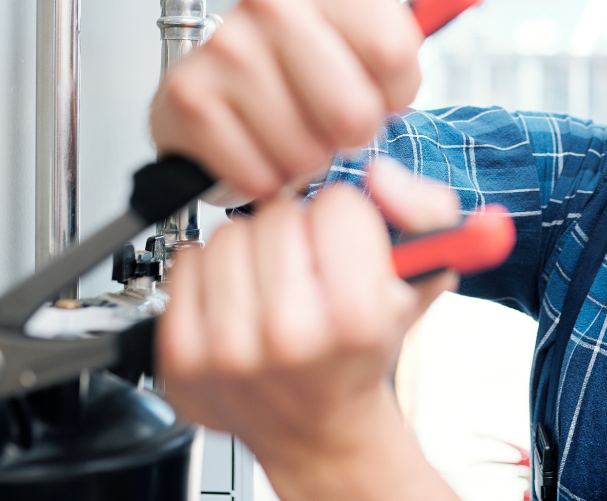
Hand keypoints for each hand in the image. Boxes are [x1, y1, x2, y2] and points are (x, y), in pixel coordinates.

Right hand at [149, 0, 497, 202]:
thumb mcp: (382, 37)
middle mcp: (271, 0)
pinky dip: (264, 177)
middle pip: (353, 110)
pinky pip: (258, 171)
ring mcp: (225, 46)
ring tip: (288, 132)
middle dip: (349, 135)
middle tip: (327, 120)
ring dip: (304, 160)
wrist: (227, 108)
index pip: (396, 52)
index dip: (393, 93)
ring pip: (306, 148)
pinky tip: (254, 148)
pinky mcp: (188, 97)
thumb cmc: (308, 75)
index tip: (374, 89)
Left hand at [156, 158, 461, 499]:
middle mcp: (288, 337)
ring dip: (251, 249)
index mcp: (356, 317)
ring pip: (228, 234)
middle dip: (297, 233)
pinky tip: (238, 301)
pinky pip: (186, 263)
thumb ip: (424, 210)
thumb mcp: (421, 278)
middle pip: (278, 215)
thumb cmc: (364, 348)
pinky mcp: (183, 357)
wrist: (317, 429)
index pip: (337, 205)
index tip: (348, 249)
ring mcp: (229, 351)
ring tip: (273, 286)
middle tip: (310, 271)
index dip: (347, 220)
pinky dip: (210, 273)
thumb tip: (379, 176)